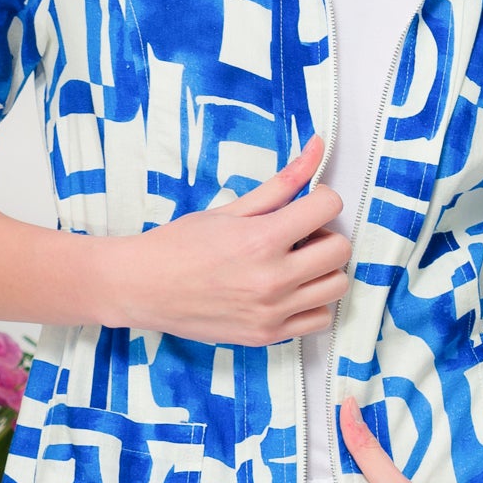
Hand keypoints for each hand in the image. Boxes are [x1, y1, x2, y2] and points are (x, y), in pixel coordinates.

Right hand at [115, 135, 348, 344]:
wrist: (142, 287)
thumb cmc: (180, 244)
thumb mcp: (230, 209)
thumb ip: (281, 183)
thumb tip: (318, 147)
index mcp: (261, 240)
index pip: (329, 208)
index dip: (321, 200)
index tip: (305, 204)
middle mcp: (271, 280)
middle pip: (340, 250)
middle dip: (325, 235)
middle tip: (299, 236)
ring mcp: (271, 313)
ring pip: (337, 286)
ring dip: (324, 270)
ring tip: (295, 264)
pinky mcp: (267, 336)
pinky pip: (320, 319)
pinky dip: (313, 302)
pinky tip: (289, 291)